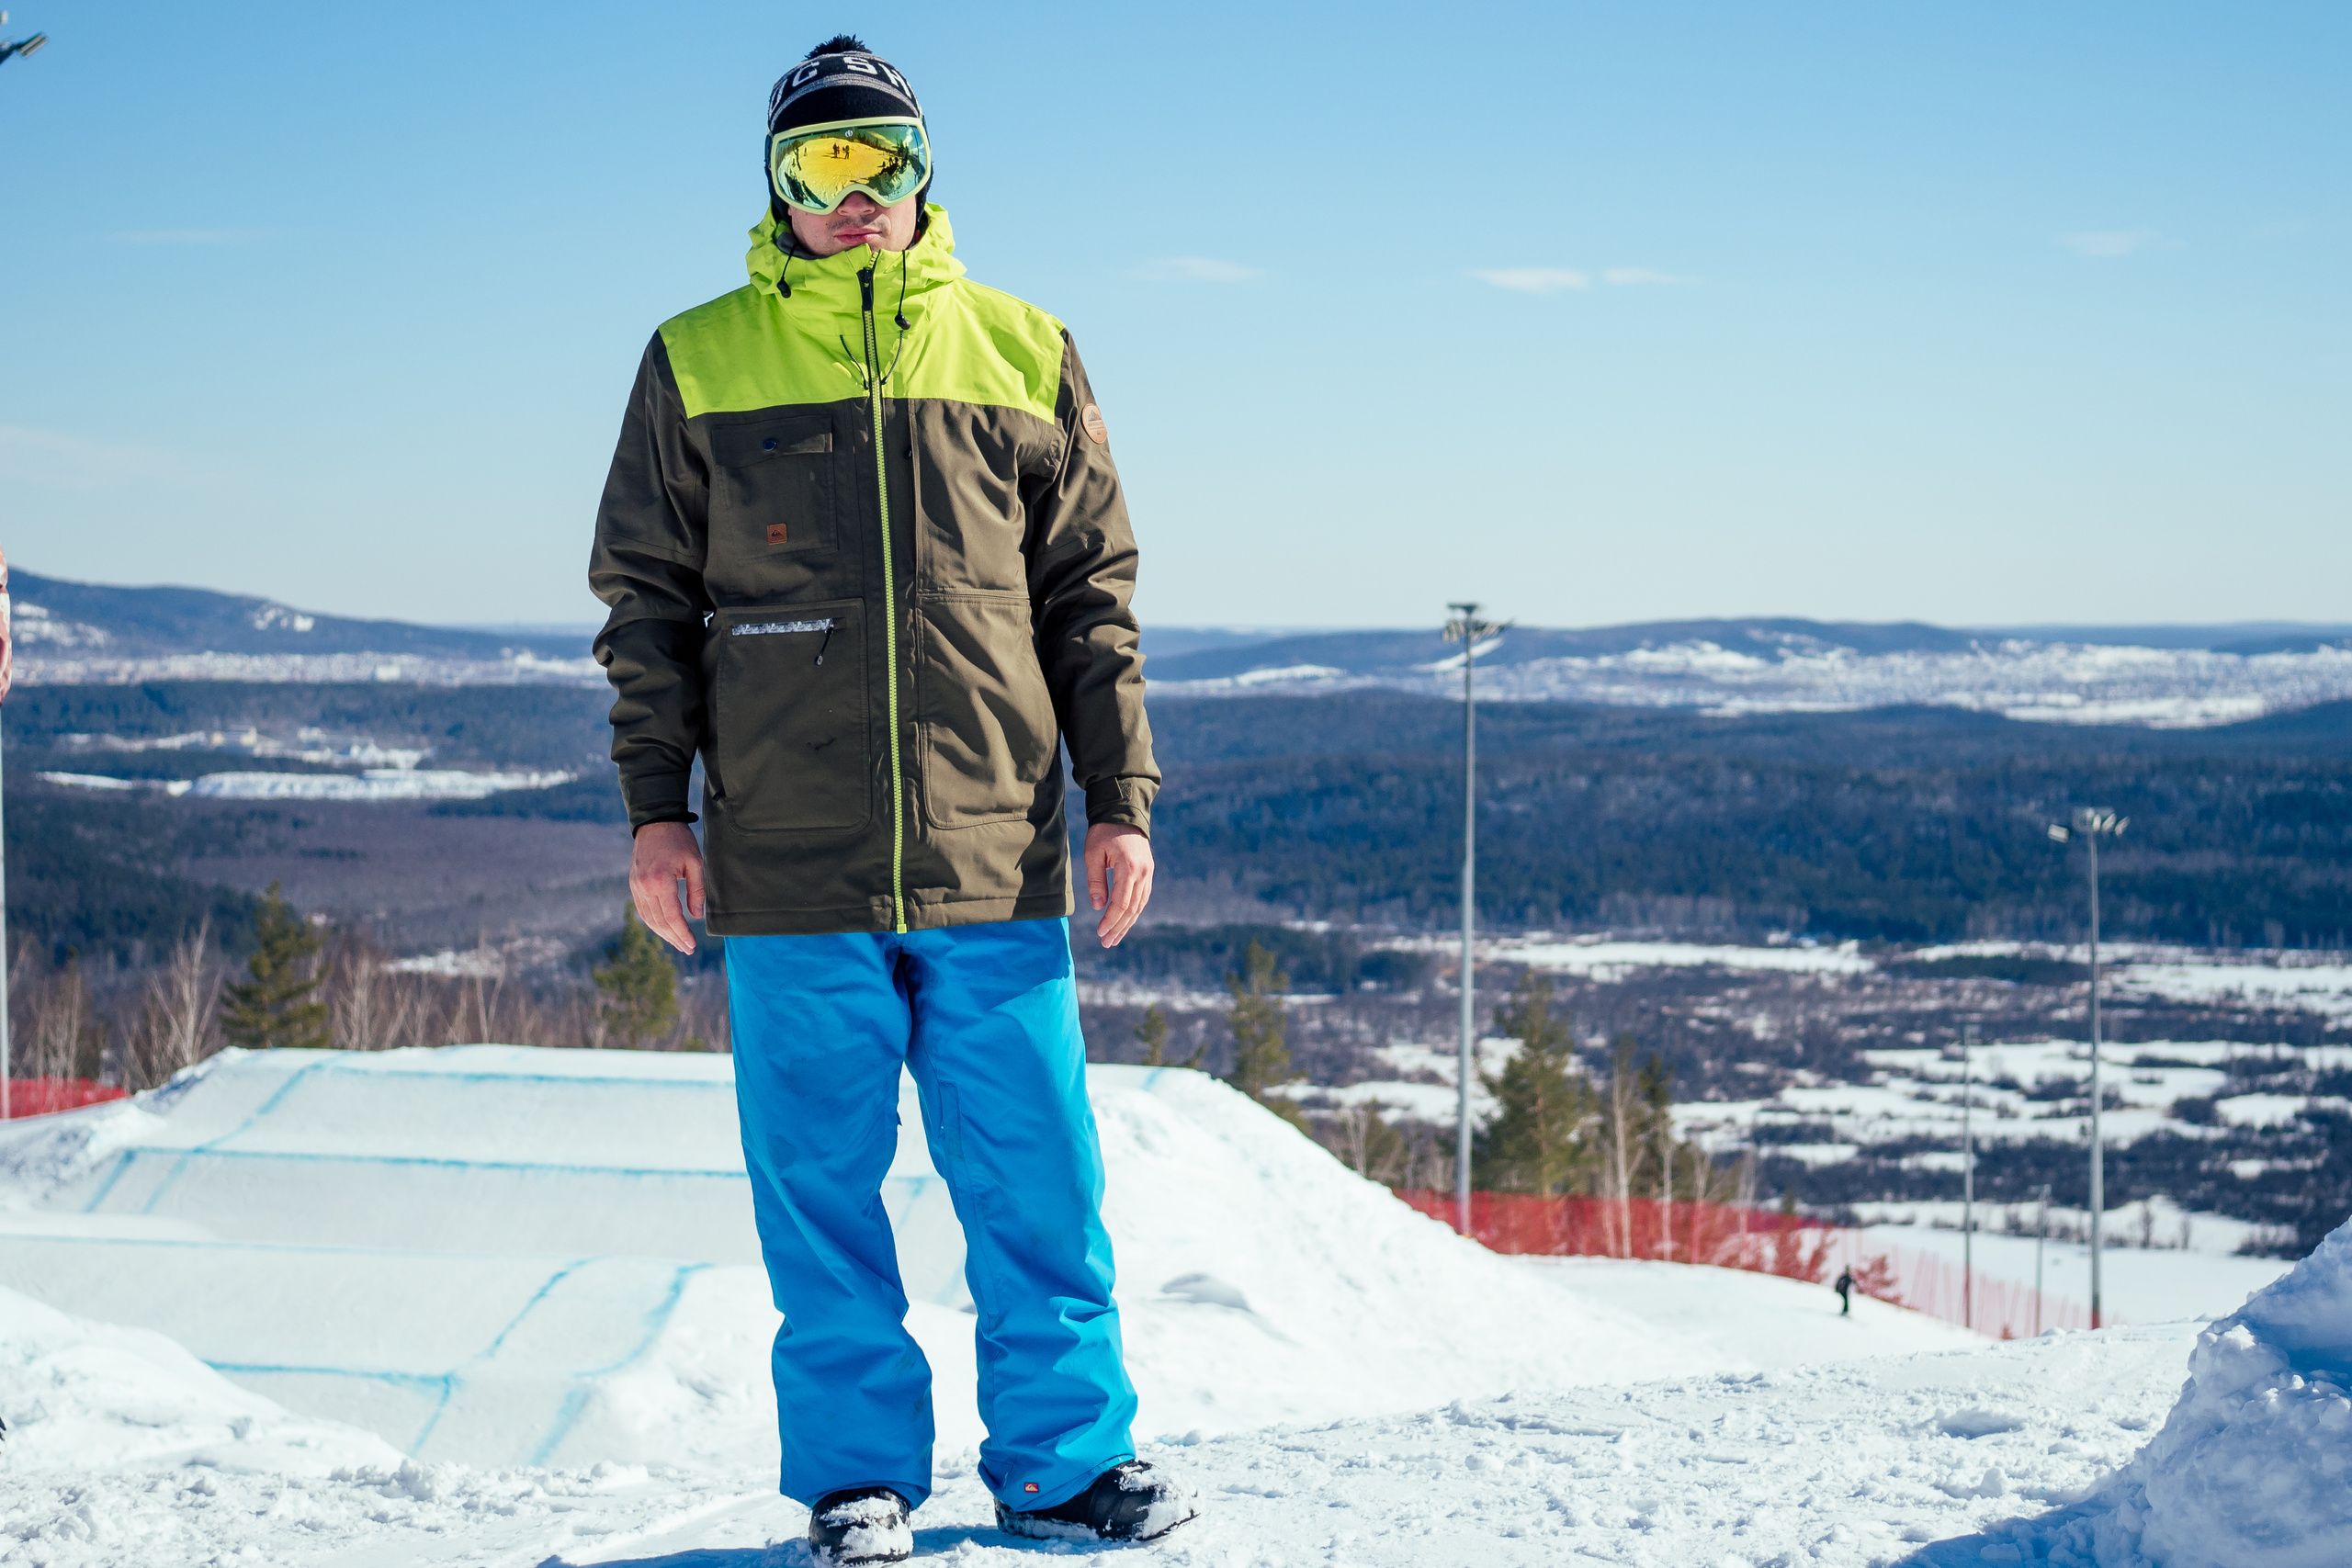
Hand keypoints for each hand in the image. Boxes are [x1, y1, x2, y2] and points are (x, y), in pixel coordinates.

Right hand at [630, 821, 705, 953]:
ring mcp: (636, 886)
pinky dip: (653, 922)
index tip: (692, 945)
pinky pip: (642, 909)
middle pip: (660, 921)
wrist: (655, 822)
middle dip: (674, 938)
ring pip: (649, 918)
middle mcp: (645, 887)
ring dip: (663, 933)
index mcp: (661, 881)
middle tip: (687, 949)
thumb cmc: (679, 840)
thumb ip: (697, 890)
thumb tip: (696, 915)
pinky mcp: (633, 884)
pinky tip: (664, 928)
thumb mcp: (695, 862)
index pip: (672, 916)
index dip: (682, 933)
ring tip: (677, 943)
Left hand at [1085, 823, 1153, 947]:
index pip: (1121, 903)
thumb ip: (1096, 881)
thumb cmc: (1104, 832)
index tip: (1099, 933)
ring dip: (1127, 923)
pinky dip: (1134, 912)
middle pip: (1132, 909)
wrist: (1123, 813)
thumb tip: (1098, 907)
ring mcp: (1148, 873)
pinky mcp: (1148, 872)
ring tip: (1115, 938)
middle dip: (1119, 928)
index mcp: (1128, 868)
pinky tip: (1124, 921)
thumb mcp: (1093, 854)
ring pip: (1140, 905)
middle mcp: (1143, 873)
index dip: (1110, 920)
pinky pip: (1143, 897)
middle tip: (1106, 943)